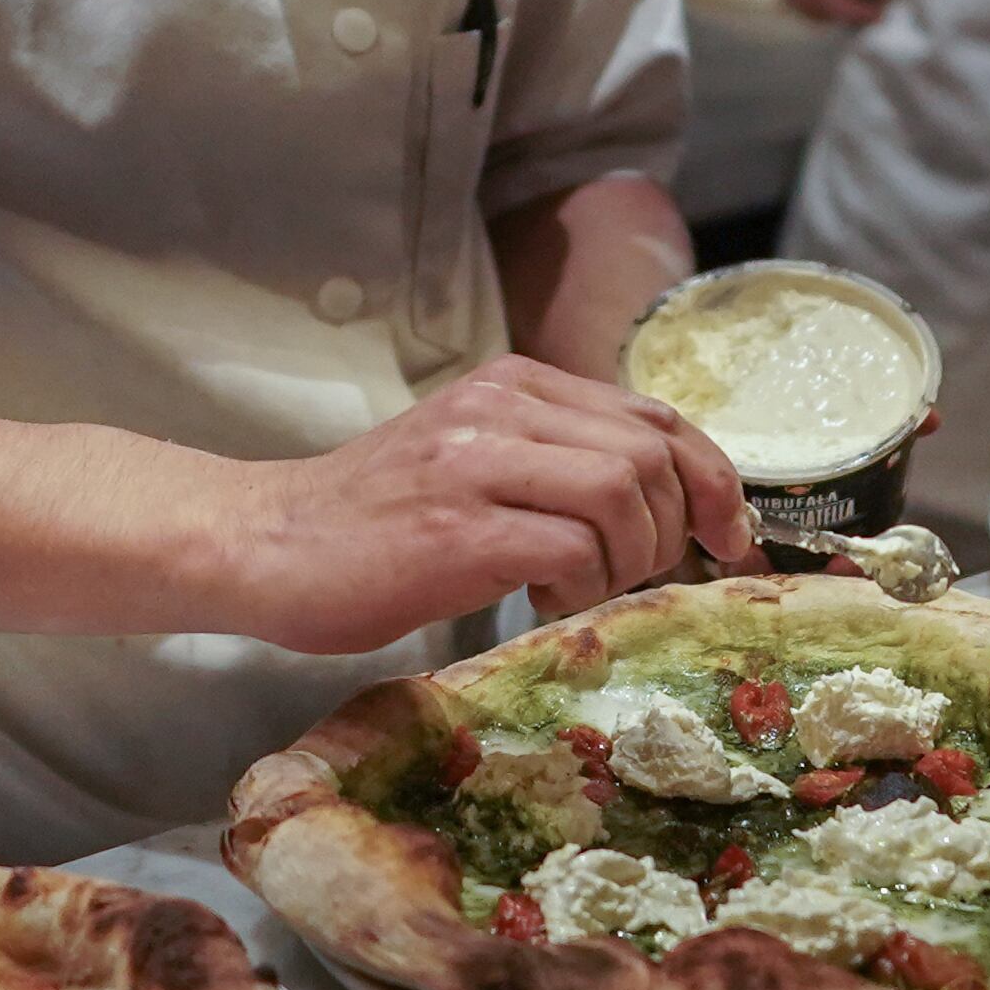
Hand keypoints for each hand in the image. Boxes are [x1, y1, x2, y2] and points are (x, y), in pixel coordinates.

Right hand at [219, 357, 760, 654]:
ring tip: (583, 592)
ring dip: (628, 560)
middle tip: (640, 582)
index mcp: (514, 386)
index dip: (713, 480)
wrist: (261, 543)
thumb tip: (660, 511)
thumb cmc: (370, 522)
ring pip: (622, 492)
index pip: (656, 418)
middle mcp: (500, 408)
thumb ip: (554, 463)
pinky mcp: (457, 529)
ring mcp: (477, 464)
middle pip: (650, 455)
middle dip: (673, 532)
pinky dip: (581, 585)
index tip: (728, 540)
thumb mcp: (473, 462)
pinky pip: (570, 547)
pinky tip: (543, 603)